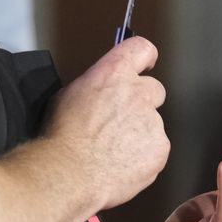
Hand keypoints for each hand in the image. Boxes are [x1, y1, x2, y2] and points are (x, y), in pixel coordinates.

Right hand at [43, 37, 167, 208]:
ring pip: (152, 125)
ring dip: (139, 135)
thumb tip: (105, 91)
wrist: (68, 173)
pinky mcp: (160, 149)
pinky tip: (121, 165)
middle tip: (121, 121)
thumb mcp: (70, 95)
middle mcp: (138, 94)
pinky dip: (143, 158)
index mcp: (114, 74)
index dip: (145, 57)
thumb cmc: (61, 137)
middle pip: (154, 90)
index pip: (141, 49)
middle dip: (142, 103)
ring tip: (112, 151)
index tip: (145, 64)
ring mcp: (153, 122)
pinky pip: (155, 151)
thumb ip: (97, 87)